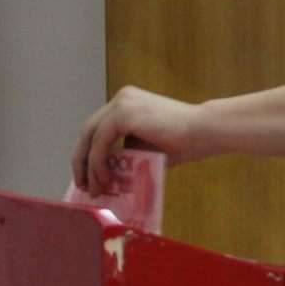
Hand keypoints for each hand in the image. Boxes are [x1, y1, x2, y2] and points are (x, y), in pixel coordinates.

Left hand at [70, 86, 202, 193]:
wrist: (202, 132)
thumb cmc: (182, 142)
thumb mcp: (145, 148)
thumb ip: (126, 153)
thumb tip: (106, 173)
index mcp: (126, 102)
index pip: (97, 128)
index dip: (87, 153)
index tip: (87, 176)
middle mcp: (120, 98)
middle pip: (88, 131)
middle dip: (82, 160)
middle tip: (83, 184)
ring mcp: (121, 103)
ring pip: (91, 137)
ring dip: (88, 165)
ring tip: (94, 187)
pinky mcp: (124, 113)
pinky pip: (101, 141)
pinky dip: (97, 162)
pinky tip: (103, 178)